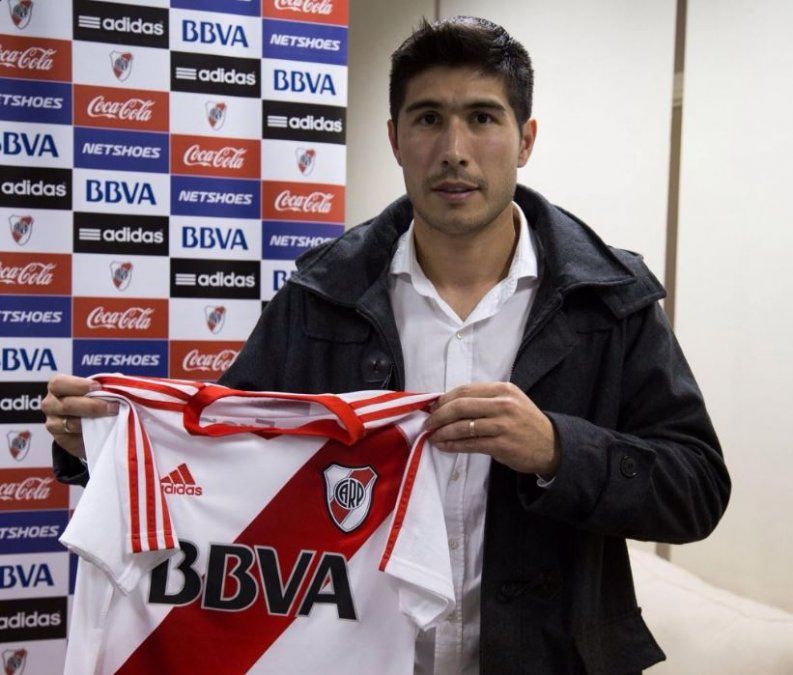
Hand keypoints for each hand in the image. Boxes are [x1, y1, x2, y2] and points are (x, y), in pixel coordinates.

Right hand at [42, 374, 118, 459]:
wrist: (88, 425)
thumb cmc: (93, 399)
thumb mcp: (98, 388)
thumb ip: (105, 383)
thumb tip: (118, 378)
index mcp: (57, 387)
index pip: (59, 383)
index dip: (79, 385)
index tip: (98, 387)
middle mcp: (50, 404)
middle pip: (67, 405)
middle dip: (93, 406)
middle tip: (113, 407)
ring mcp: (53, 423)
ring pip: (70, 423)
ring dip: (93, 421)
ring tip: (111, 418)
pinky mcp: (62, 440)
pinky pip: (74, 438)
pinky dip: (90, 434)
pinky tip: (102, 429)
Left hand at [426, 382, 559, 476]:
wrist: (552, 446)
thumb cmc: (525, 423)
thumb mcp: (510, 402)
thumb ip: (484, 400)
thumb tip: (448, 404)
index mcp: (503, 389)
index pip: (465, 390)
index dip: (444, 399)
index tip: (432, 407)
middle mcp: (503, 404)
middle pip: (460, 406)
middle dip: (439, 415)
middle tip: (428, 423)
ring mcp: (503, 425)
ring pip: (463, 426)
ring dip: (442, 432)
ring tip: (432, 436)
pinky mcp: (502, 445)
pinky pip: (470, 444)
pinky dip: (453, 445)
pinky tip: (444, 446)